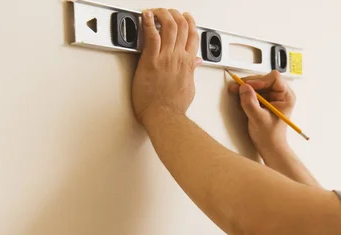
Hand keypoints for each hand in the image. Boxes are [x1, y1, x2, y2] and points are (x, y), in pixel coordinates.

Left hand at [132, 8, 202, 125]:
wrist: (164, 117)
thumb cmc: (173, 108)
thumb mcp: (188, 88)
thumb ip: (191, 72)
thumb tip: (195, 64)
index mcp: (188, 64)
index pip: (193, 36)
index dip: (190, 22)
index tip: (185, 17)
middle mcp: (178, 58)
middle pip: (182, 26)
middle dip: (175, 14)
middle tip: (168, 12)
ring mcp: (166, 58)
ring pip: (169, 26)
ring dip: (163, 14)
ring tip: (156, 12)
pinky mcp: (151, 61)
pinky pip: (151, 36)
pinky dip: (148, 22)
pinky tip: (145, 16)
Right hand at [228, 70, 296, 150]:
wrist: (269, 147)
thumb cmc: (270, 136)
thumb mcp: (259, 119)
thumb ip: (251, 103)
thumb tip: (244, 88)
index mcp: (286, 96)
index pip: (274, 79)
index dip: (260, 80)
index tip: (248, 86)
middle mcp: (280, 94)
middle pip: (263, 80)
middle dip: (249, 83)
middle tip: (236, 87)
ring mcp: (271, 97)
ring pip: (257, 85)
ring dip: (245, 88)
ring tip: (235, 92)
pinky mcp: (263, 101)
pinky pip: (253, 92)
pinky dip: (245, 94)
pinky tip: (240, 99)